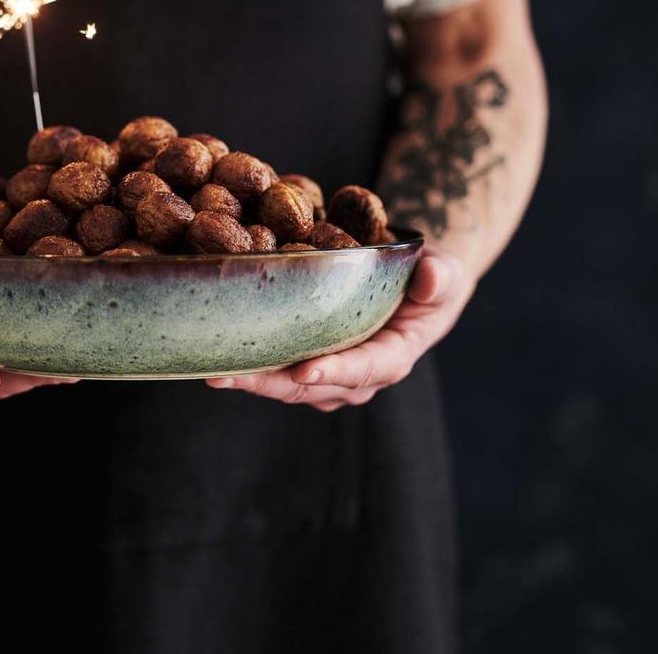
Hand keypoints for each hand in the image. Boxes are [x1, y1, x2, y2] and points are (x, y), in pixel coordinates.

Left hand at [205, 246, 472, 410]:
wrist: (412, 285)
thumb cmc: (429, 277)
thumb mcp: (445, 270)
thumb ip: (441, 276)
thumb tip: (432, 279)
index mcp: (394, 355)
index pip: (365, 369)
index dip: (335, 371)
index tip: (302, 370)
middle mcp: (360, 376)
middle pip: (312, 386)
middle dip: (269, 383)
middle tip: (226, 375)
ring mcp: (332, 374)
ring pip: (287, 385)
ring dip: (251, 380)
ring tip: (212, 370)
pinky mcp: (309, 364)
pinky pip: (277, 371)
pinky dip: (249, 365)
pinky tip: (217, 354)